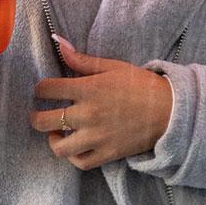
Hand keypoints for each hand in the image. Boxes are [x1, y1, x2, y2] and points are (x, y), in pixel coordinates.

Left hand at [31, 36, 175, 169]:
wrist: (170, 110)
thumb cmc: (141, 85)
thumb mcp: (112, 66)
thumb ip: (82, 60)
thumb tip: (58, 42)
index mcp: (88, 89)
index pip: (47, 89)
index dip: (39, 89)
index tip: (43, 90)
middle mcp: (88, 114)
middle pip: (44, 121)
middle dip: (35, 117)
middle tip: (39, 113)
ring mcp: (97, 137)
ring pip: (59, 147)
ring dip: (52, 139)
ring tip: (55, 133)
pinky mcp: (108, 154)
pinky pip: (80, 162)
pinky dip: (72, 157)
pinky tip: (73, 146)